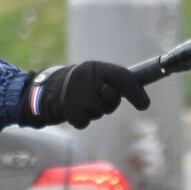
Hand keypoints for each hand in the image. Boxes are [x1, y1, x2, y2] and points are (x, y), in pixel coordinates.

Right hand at [18, 61, 150, 128]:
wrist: (46, 91)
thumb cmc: (78, 86)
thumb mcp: (96, 78)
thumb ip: (116, 84)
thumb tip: (144, 102)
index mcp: (96, 67)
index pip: (122, 76)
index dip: (135, 91)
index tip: (144, 105)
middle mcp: (86, 76)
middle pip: (112, 99)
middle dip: (108, 103)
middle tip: (97, 98)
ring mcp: (76, 92)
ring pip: (99, 112)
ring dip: (92, 112)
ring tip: (80, 103)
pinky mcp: (68, 108)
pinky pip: (84, 121)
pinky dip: (80, 120)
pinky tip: (72, 111)